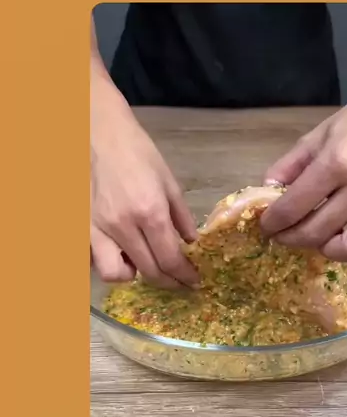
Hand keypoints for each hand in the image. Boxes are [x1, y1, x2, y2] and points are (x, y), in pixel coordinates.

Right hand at [91, 101, 198, 287]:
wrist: (99, 135)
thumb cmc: (138, 152)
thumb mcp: (169, 181)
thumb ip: (181, 216)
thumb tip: (191, 242)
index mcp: (150, 212)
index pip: (170, 259)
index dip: (184, 275)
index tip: (193, 281)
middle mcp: (123, 226)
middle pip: (148, 271)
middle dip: (169, 281)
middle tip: (179, 281)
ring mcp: (98, 228)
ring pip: (115, 273)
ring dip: (134, 275)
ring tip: (143, 263)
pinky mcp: (82, 226)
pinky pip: (94, 259)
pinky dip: (109, 261)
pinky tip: (119, 251)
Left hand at [260, 73, 346, 260]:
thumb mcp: (323, 133)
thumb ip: (292, 164)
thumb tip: (266, 190)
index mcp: (338, 162)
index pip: (293, 207)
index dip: (272, 222)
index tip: (267, 225)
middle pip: (317, 233)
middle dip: (292, 238)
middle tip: (285, 234)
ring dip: (331, 247)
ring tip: (323, 236)